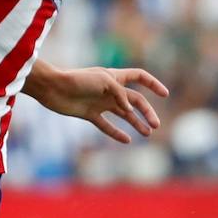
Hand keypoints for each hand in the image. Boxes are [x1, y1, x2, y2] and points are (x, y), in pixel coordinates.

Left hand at [30, 65, 168, 143]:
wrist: (53, 88)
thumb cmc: (77, 80)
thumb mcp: (102, 81)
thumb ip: (119, 93)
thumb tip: (129, 108)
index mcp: (115, 77)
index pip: (140, 77)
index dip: (153, 84)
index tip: (165, 94)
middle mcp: (110, 90)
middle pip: (135, 100)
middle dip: (147, 112)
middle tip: (155, 125)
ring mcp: (101, 103)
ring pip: (124, 114)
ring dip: (136, 123)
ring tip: (147, 133)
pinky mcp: (90, 114)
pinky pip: (107, 125)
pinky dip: (116, 133)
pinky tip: (126, 140)